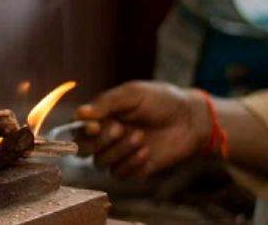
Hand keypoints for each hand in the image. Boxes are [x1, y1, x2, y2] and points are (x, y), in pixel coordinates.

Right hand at [75, 81, 210, 179]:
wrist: (190, 119)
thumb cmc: (160, 100)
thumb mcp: (132, 94)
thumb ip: (105, 103)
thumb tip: (80, 114)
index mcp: (100, 116)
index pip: (77, 128)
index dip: (81, 130)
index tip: (96, 126)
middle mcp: (105, 136)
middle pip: (83, 149)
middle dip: (101, 141)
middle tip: (120, 129)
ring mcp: (118, 153)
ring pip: (101, 162)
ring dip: (119, 151)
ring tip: (140, 137)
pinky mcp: (133, 168)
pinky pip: (119, 174)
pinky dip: (131, 164)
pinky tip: (147, 151)